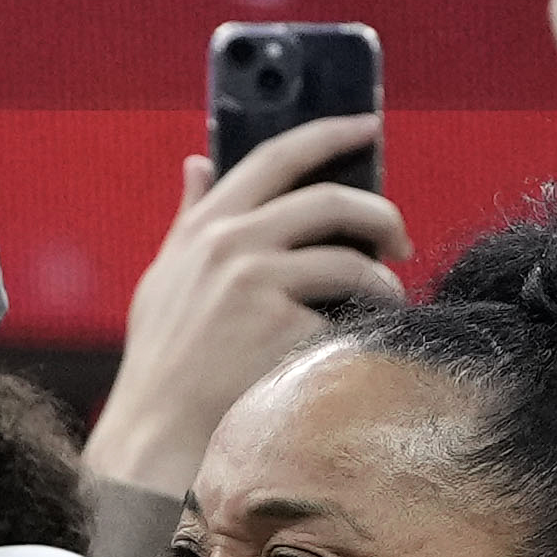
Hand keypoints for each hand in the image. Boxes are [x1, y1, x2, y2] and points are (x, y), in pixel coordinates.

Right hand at [81, 120, 408, 493]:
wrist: (156, 431)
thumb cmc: (162, 360)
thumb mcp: (164, 275)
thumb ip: (188, 217)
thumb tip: (198, 162)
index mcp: (206, 226)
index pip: (276, 157)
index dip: (329, 133)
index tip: (367, 125)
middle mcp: (232, 244)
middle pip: (330, 202)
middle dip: (381, 214)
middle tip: (400, 237)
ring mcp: (257, 285)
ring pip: (351, 261)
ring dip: (384, 281)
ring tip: (388, 300)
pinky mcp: (282, 329)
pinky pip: (343, 320)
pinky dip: (360, 332)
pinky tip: (357, 348)